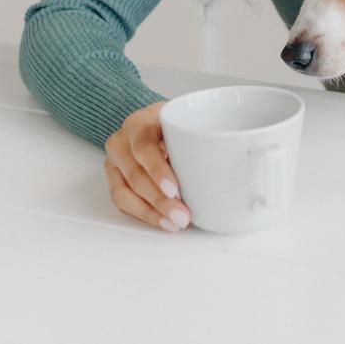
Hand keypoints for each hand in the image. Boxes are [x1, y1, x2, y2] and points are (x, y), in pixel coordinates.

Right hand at [103, 100, 192, 232]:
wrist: (153, 122)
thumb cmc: (174, 123)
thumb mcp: (186, 121)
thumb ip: (197, 137)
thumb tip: (230, 160)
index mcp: (139, 123)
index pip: (144, 147)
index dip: (158, 170)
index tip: (175, 189)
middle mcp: (121, 142)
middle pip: (135, 174)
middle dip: (159, 200)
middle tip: (181, 215)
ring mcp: (114, 162)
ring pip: (125, 193)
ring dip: (151, 212)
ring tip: (174, 222)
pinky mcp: (114, 179)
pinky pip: (122, 202)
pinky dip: (144, 214)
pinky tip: (163, 221)